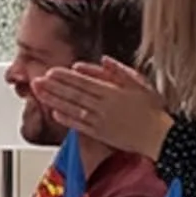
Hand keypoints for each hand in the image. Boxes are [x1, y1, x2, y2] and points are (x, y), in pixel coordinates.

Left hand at [32, 57, 172, 161]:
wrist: (159, 136)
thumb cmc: (151, 110)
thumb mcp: (139, 83)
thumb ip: (119, 71)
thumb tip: (103, 60)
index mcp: (112, 92)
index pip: (83, 82)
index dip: (65, 77)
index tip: (51, 71)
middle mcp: (102, 106)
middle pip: (73, 94)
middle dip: (53, 87)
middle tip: (36, 81)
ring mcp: (100, 121)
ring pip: (72, 108)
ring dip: (54, 101)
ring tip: (39, 94)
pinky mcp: (100, 134)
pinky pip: (79, 126)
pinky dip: (66, 119)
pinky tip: (55, 113)